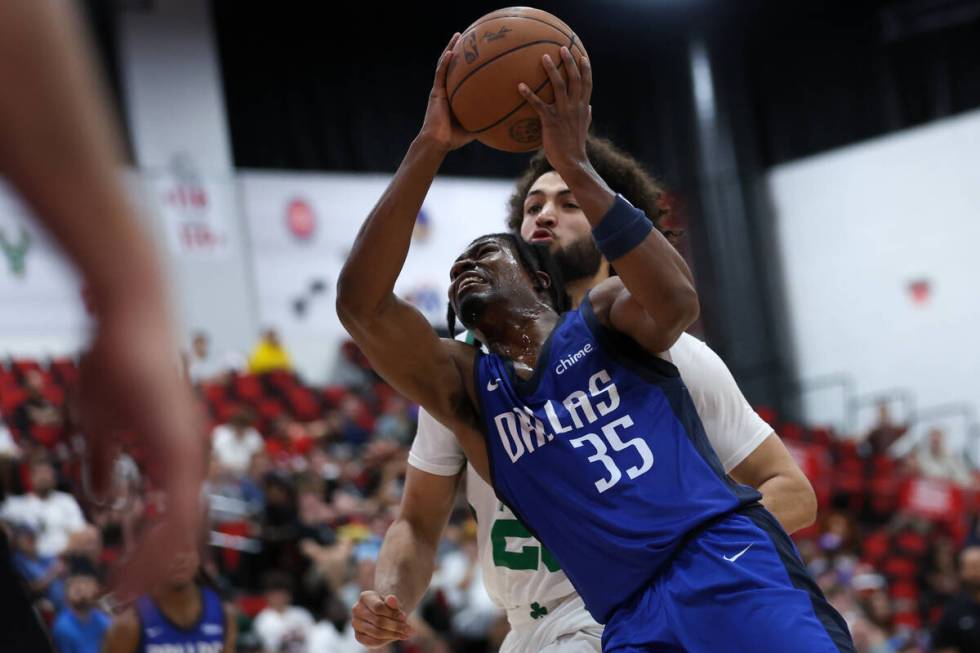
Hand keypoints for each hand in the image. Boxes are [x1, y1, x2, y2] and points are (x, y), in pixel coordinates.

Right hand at [77, 303, 205, 598]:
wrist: (130, 318)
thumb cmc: (118, 362)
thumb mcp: (102, 423)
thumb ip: (107, 462)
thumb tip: (105, 498)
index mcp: (174, 451)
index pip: (172, 514)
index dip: (153, 549)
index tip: (130, 576)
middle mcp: (189, 454)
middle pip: (183, 528)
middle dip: (156, 567)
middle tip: (129, 598)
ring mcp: (189, 450)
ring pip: (184, 526)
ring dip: (157, 563)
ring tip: (130, 592)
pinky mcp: (181, 445)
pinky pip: (178, 509)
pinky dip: (160, 541)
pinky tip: (142, 562)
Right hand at [351, 591, 413, 646]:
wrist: (384, 613)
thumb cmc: (389, 607)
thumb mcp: (394, 603)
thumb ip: (393, 601)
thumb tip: (392, 599)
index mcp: (365, 596)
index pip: (378, 607)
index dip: (393, 614)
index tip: (405, 617)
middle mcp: (356, 609)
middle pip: (378, 621)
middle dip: (396, 626)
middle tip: (409, 629)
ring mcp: (355, 623)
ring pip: (376, 633)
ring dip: (393, 634)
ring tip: (406, 634)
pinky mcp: (358, 636)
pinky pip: (372, 642)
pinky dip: (386, 640)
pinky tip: (397, 637)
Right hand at [418, 33, 474, 152]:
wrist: (438, 142)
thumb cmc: (453, 138)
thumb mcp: (474, 127)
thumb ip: (485, 121)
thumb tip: (504, 120)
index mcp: (453, 95)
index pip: (461, 74)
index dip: (467, 62)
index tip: (477, 51)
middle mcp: (446, 89)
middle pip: (452, 64)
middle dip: (459, 49)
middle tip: (468, 36)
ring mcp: (440, 89)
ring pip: (444, 64)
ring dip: (450, 48)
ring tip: (458, 36)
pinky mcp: (435, 93)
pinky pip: (441, 74)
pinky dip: (445, 63)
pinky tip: (451, 52)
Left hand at [518, 47, 592, 172]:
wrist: (572, 162)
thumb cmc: (575, 147)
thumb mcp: (584, 129)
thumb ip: (587, 117)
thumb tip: (590, 108)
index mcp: (583, 108)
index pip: (587, 84)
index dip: (586, 69)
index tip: (582, 56)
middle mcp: (575, 107)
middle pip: (575, 79)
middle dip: (569, 62)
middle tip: (562, 48)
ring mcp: (564, 113)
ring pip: (559, 86)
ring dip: (552, 70)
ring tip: (544, 57)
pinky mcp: (551, 121)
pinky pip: (538, 104)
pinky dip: (529, 94)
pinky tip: (520, 86)